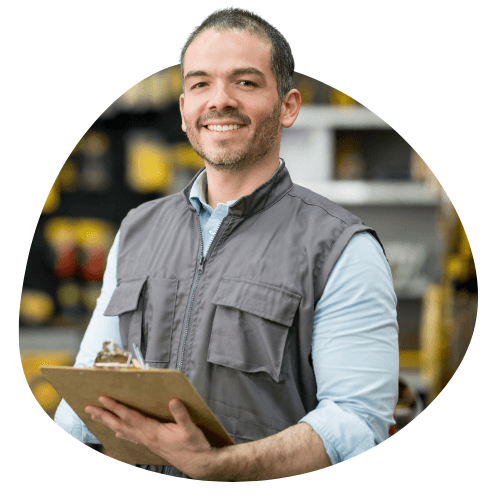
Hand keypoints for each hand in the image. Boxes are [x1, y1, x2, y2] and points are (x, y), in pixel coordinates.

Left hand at [85, 396, 215, 477]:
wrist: (198, 464)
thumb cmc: (194, 446)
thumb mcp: (191, 429)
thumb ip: (181, 414)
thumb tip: (173, 400)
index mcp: (153, 432)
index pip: (130, 417)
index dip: (116, 407)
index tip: (103, 399)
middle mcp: (147, 437)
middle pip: (120, 425)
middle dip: (104, 415)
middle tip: (89, 408)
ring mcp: (147, 442)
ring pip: (123, 431)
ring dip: (109, 423)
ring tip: (97, 417)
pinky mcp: (151, 445)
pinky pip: (131, 438)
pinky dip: (121, 433)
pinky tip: (117, 433)